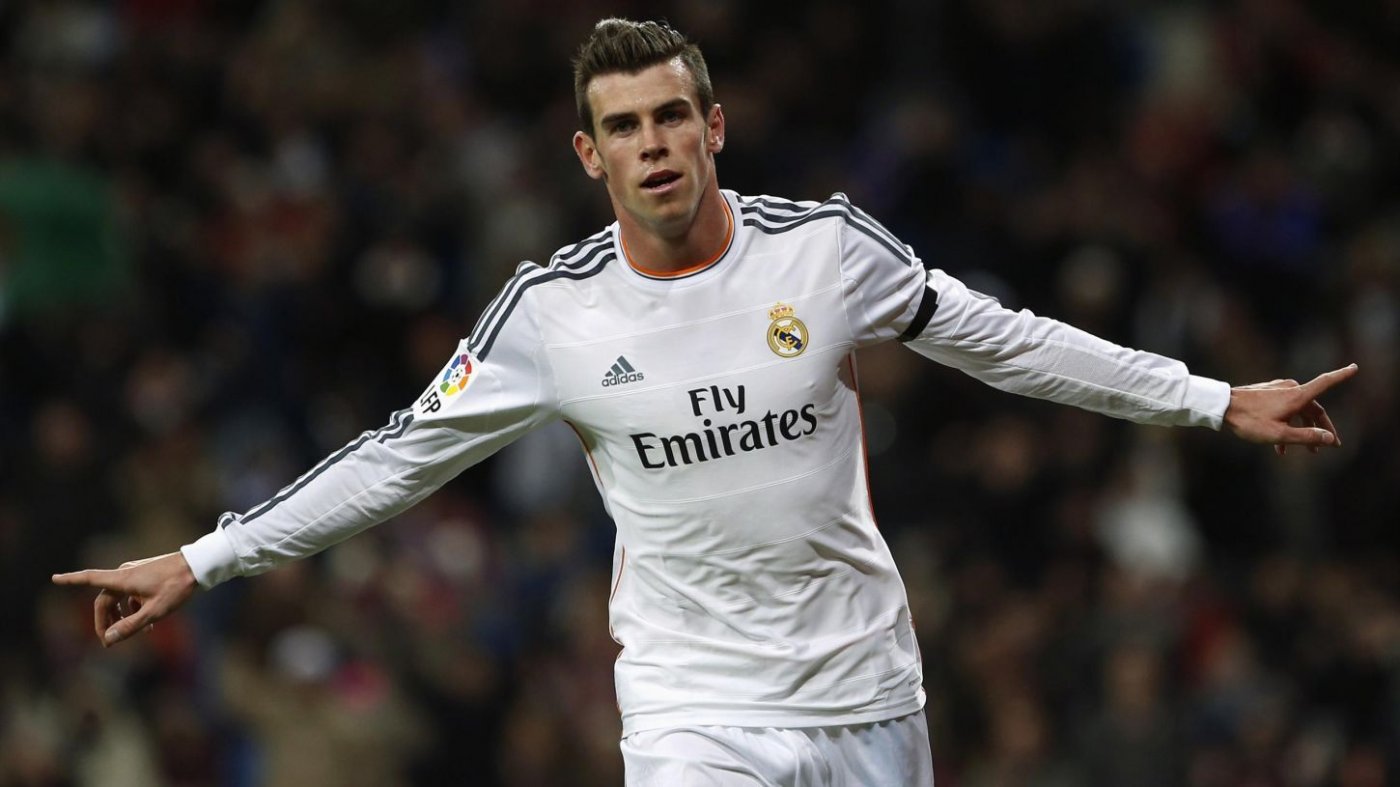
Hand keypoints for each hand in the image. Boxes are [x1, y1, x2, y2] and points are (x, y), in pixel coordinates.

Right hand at [52, 552, 197, 646]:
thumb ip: (130, 626)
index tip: (54, 578)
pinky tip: (148, 626)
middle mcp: (125, 573)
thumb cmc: (177, 587)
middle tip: (108, 642)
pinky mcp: (146, 575)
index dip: (71, 580)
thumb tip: (107, 639)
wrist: (198, 566)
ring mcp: (136, 573)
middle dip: (104, 621)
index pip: (89, 578)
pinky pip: (132, 595)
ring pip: (119, 598)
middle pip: (105, 599)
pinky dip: (133, 609)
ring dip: (120, 617)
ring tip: (133, 635)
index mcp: (122, 579)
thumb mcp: (154, 611)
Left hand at [1224, 364, 1357, 455]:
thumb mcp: (1280, 435)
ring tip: (1306, 452)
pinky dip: (1287, 426)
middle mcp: (1290, 389)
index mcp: (1297, 396)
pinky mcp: (1267, 395)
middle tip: (1330, 446)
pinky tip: (1279, 448)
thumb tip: (1330, 439)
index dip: (1342, 375)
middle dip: (1322, 428)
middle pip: (1314, 408)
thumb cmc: (1249, 421)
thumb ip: (1306, 437)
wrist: (1221, 408)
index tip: (1355, 367)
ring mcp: (1278, 391)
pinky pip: (1284, 411)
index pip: (1326, 382)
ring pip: (1298, 412)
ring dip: (1303, 431)